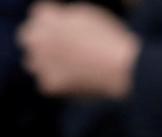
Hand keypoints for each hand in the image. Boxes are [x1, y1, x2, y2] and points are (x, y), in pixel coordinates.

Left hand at [16, 1, 140, 97]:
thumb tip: (62, 24)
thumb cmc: (111, 39)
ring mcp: (40, 62)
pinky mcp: (48, 84)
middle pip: (30, 39)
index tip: (70, 31)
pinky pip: (47, 85)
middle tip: (68, 51)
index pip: (40, 15)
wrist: (122, 68)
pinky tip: (78, 82)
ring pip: (35, 64)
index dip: (57, 23)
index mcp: (44, 16)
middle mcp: (35, 37)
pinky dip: (60, 85)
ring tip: (75, 68)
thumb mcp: (87, 15)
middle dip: (44, 43)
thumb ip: (66, 18)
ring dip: (48, 65)